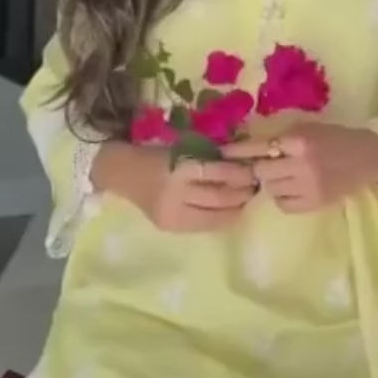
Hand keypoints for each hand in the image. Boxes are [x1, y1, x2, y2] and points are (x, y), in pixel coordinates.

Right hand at [95, 141, 257, 232]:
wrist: (122, 173)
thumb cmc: (155, 155)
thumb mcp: (183, 150)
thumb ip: (210, 159)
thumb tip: (244, 165)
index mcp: (179, 168)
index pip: (218, 173)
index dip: (240, 174)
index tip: (255, 170)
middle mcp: (176, 194)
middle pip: (219, 198)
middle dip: (242, 194)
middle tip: (255, 187)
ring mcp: (173, 215)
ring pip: (214, 217)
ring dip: (235, 209)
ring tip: (246, 200)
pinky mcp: (171, 227)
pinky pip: (203, 227)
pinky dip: (220, 219)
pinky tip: (230, 212)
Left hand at [224, 125, 377, 213]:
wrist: (367, 158)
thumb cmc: (334, 138)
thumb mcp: (308, 129)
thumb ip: (281, 137)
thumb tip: (246, 145)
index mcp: (300, 142)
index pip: (260, 147)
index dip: (238, 151)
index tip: (222, 153)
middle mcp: (302, 165)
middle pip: (261, 172)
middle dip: (259, 168)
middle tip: (263, 165)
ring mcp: (309, 188)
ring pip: (270, 189)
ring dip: (271, 182)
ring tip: (284, 175)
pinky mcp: (314, 204)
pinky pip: (283, 204)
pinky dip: (283, 197)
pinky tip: (293, 188)